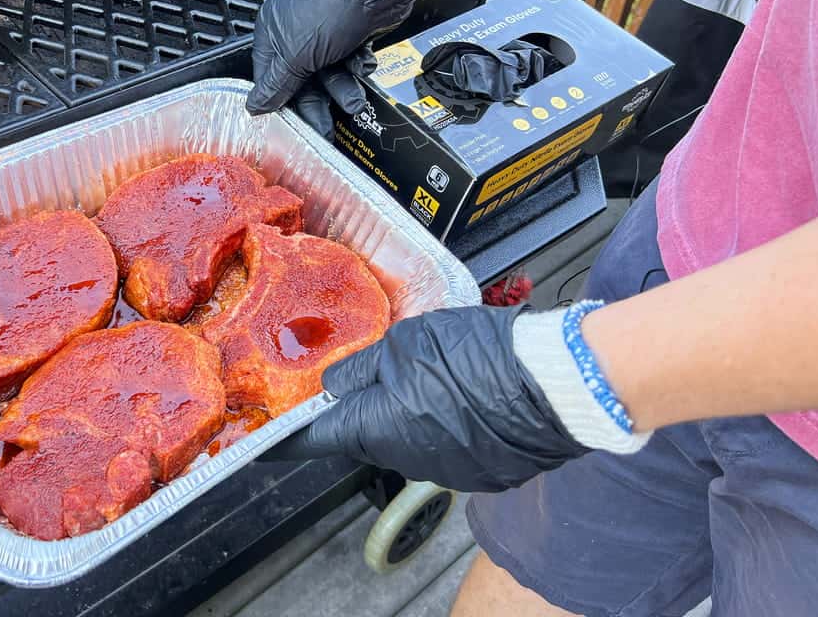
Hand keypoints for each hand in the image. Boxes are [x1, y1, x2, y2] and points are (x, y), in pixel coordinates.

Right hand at [246, 0, 422, 128]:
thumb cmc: (332, 2)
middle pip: (301, 83)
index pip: (269, 79)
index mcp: (273, 32)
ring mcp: (325, 34)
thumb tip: (255, 105)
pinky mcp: (351, 34)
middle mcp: (296, 33)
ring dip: (343, 89)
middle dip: (317, 104)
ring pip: (330, 76)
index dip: (280, 102)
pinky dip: (357, 68)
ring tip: (353, 98)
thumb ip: (276, 84)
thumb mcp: (296, 54)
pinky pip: (350, 64)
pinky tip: (361, 63)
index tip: (291, 125)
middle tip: (324, 127)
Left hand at [275, 306, 590, 491]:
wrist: (554, 383)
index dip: (285, 435)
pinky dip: (444, 422)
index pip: (312, 441)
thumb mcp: (404, 344)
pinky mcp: (479, 472)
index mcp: (375, 429)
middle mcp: (403, 460)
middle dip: (363, 405)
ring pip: (407, 438)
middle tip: (374, 369)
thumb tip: (335, 384)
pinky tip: (465, 392)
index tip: (263, 438)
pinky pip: (445, 445)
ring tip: (434, 372)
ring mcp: (443, 471)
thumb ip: (361, 367)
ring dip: (407, 411)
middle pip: (363, 434)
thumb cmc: (476, 357)